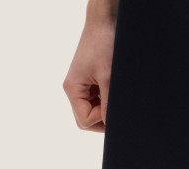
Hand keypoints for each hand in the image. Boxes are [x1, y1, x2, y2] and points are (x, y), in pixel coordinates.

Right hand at [62, 17, 115, 132]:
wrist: (104, 22)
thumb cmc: (103, 44)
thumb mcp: (108, 78)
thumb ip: (109, 105)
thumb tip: (111, 126)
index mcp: (72, 89)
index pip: (84, 121)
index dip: (101, 119)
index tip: (112, 106)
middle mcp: (74, 89)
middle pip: (86, 119)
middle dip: (103, 118)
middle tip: (116, 106)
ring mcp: (83, 86)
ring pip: (93, 111)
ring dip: (106, 108)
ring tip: (114, 93)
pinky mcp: (91, 83)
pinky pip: (98, 101)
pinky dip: (108, 100)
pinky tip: (114, 89)